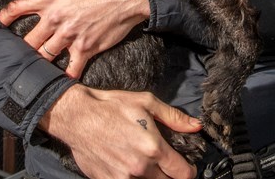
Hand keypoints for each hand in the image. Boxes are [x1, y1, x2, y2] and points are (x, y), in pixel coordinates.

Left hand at [0, 0, 149, 78]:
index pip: (17, 8)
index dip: (4, 17)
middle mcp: (56, 18)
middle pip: (27, 40)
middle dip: (20, 48)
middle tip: (15, 55)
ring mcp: (70, 35)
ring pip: (44, 55)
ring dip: (39, 62)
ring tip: (32, 70)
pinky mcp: (85, 48)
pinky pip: (71, 69)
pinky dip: (65, 77)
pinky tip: (60, 83)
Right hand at [41, 85, 199, 178]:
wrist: (79, 117)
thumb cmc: (112, 107)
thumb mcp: (147, 103)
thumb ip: (174, 117)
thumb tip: (196, 126)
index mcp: (153, 148)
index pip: (182, 173)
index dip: (189, 171)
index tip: (187, 167)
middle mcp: (140, 167)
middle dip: (170, 175)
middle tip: (166, 164)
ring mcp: (123, 178)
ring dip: (152, 177)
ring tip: (147, 163)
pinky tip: (129, 167)